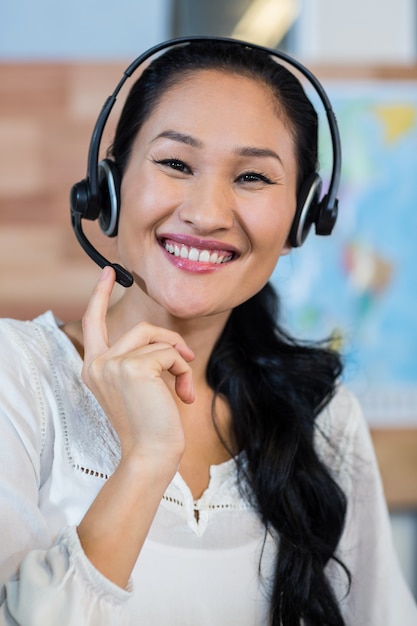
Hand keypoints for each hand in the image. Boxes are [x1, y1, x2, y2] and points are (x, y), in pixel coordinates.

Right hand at [81, 266, 194, 464]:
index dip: (100, 294)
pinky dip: (182, 371)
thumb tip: (169, 344)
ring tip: (183, 386)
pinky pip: (170, 353)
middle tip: (185, 357)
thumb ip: (139, 360)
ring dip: (178, 360)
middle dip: (169, 340)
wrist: (151, 454)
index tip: (109, 271)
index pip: (92, 322)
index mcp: (94, 368)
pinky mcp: (133, 366)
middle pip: (141, 328)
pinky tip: (182, 396)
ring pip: (157, 339)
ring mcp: (113, 363)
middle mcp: (97, 364)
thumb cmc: (149, 426)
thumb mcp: (136, 387)